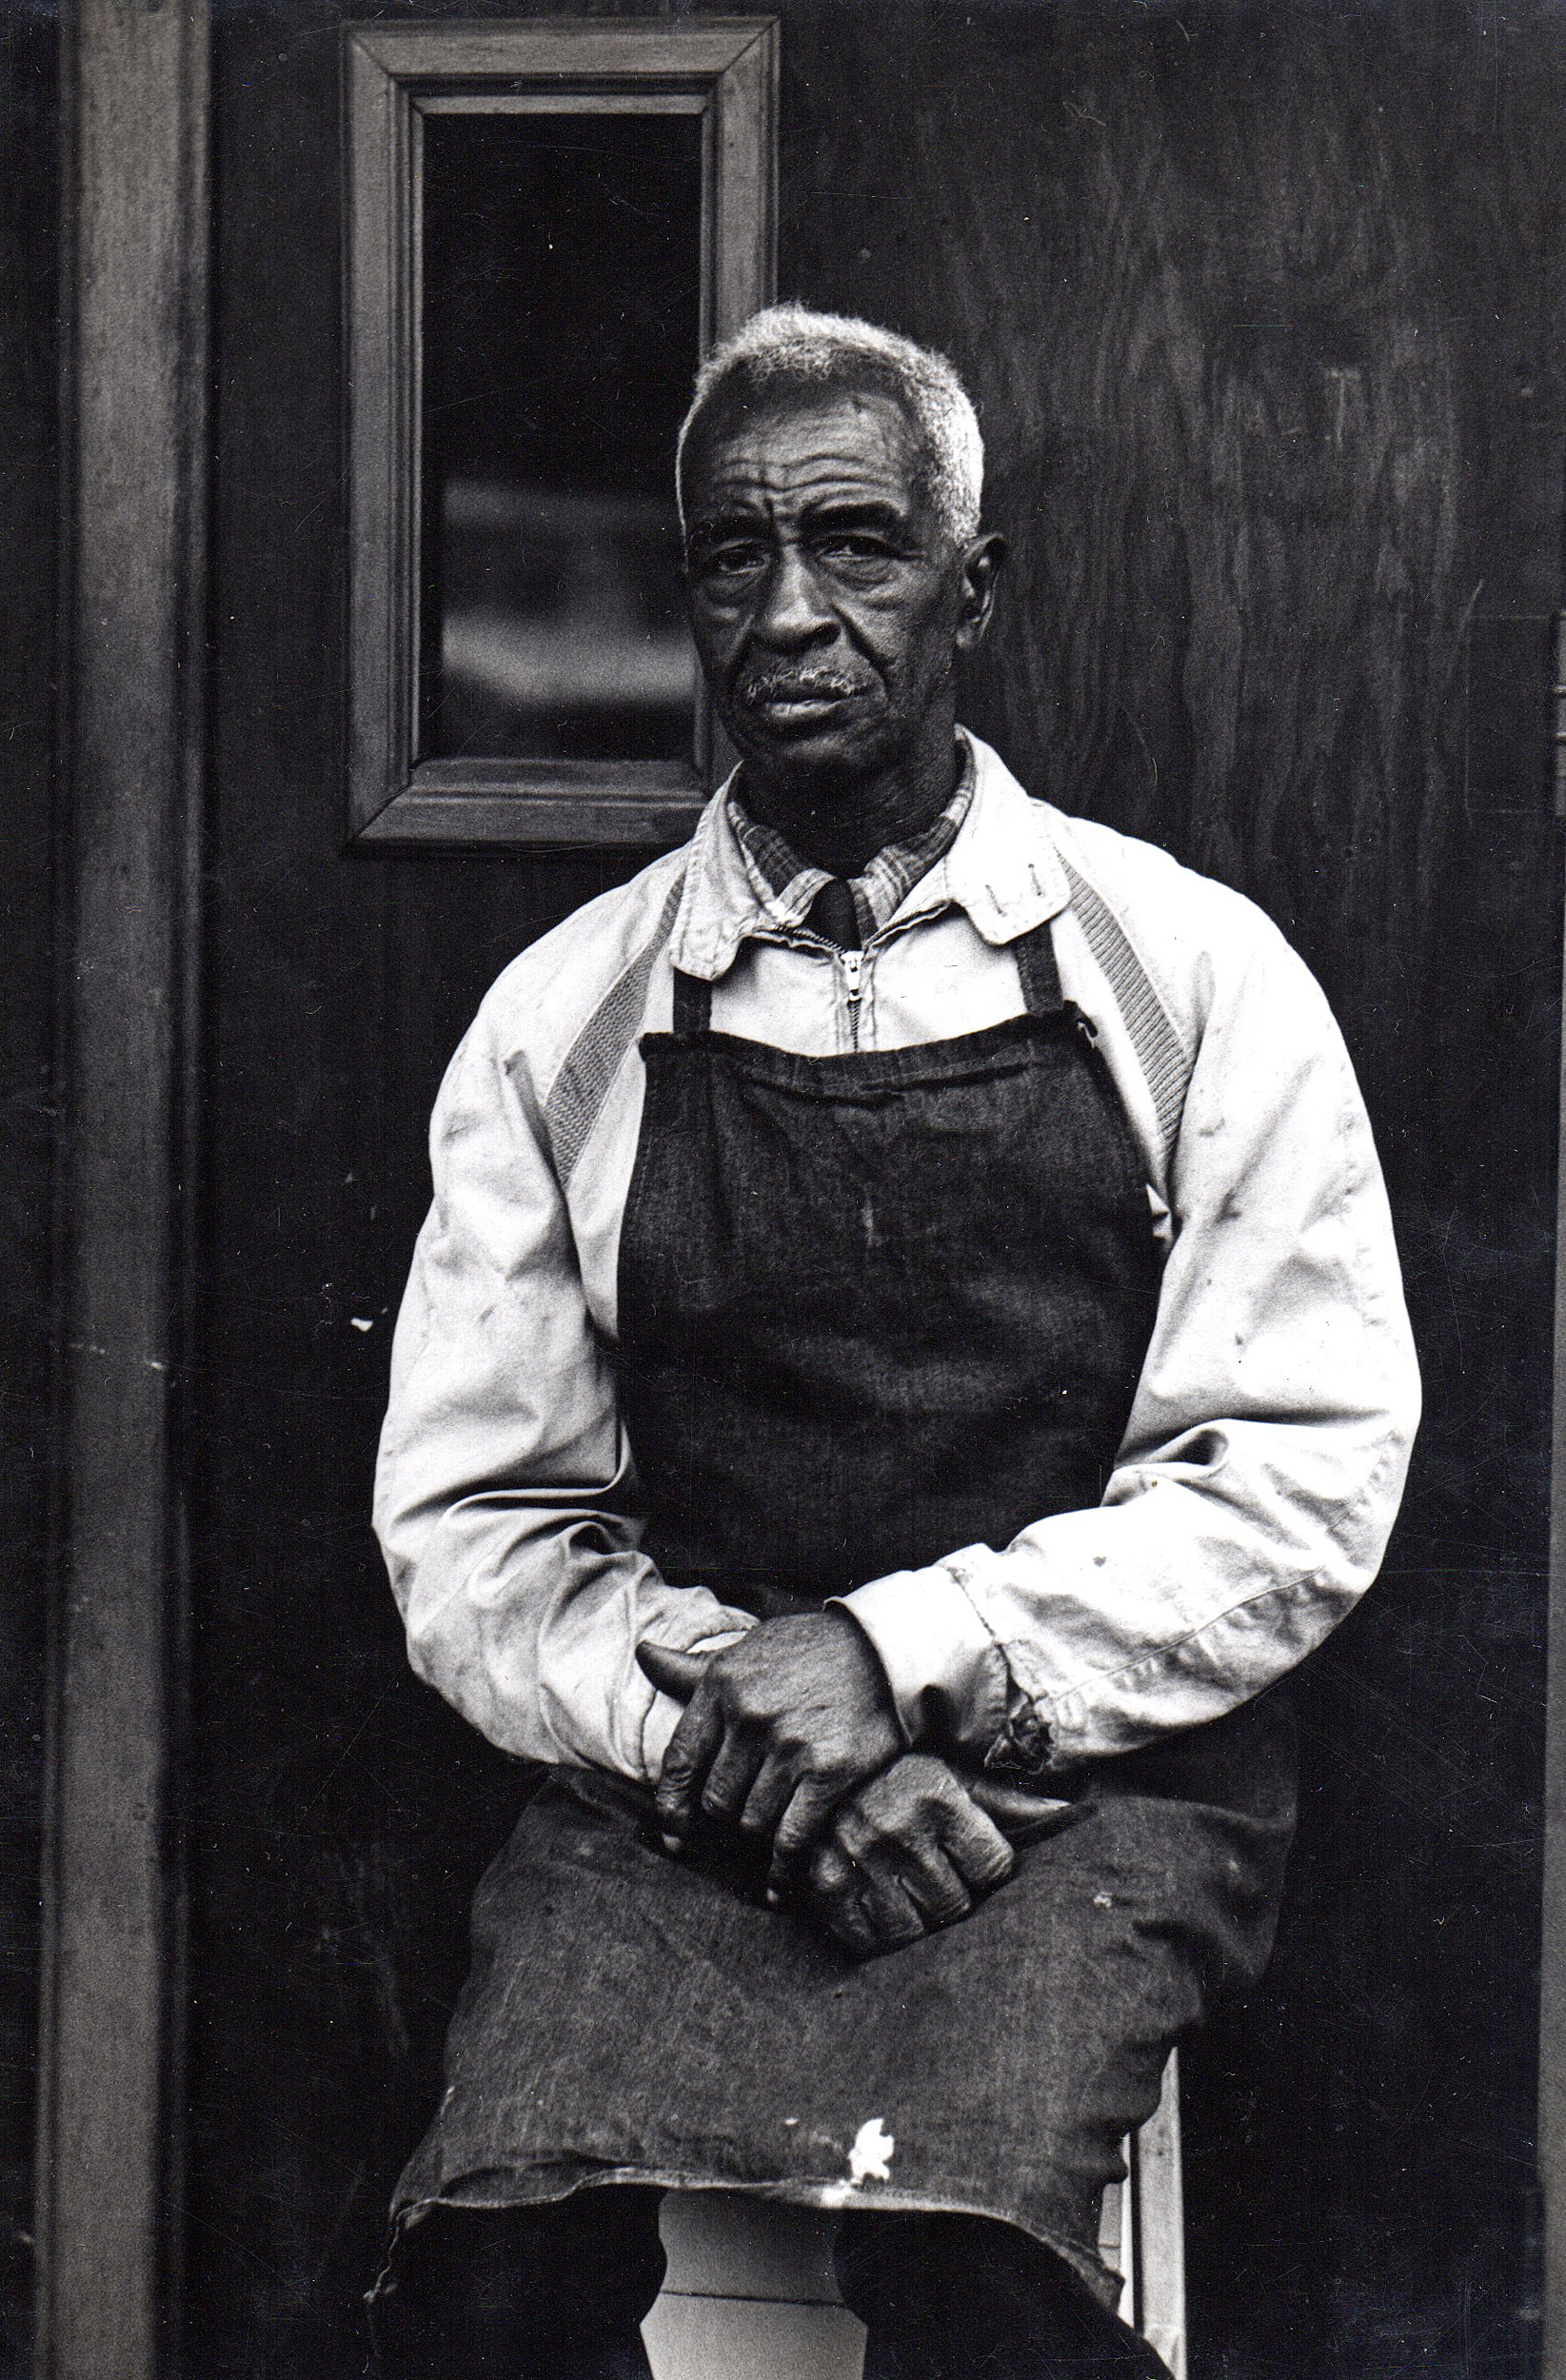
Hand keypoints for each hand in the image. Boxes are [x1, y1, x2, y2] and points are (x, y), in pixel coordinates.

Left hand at [636, 1612, 901, 1891]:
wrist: (883, 1650)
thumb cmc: (808, 1650)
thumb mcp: (746, 1649)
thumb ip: (693, 1667)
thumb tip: (642, 1654)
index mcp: (721, 1687)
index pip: (680, 1762)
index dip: (671, 1806)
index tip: (674, 1834)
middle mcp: (749, 1717)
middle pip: (716, 1800)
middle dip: (728, 1813)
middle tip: (746, 1812)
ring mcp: (789, 1747)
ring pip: (751, 1821)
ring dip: (760, 1829)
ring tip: (773, 1824)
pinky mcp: (828, 1773)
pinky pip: (791, 1837)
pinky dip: (783, 1867)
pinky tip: (779, 1882)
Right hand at [803, 1755, 1074, 1958]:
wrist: (824, 1764)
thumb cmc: (904, 1776)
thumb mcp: (955, 1778)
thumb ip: (1009, 1802)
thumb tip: (1072, 1812)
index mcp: (939, 1799)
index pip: (994, 1869)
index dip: (989, 1870)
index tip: (973, 1858)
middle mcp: (900, 1830)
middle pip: (955, 1907)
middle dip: (954, 1898)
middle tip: (939, 1878)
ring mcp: (860, 1860)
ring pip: (912, 1932)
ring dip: (917, 1921)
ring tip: (910, 1894)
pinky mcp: (826, 1884)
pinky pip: (865, 1940)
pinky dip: (877, 1935)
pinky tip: (880, 1908)